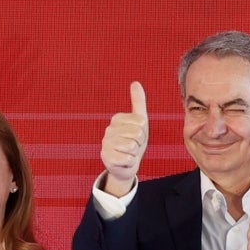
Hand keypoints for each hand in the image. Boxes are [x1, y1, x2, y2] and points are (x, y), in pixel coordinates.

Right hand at [100, 81, 147, 196]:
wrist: (126, 166)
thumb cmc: (134, 142)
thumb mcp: (140, 122)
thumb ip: (138, 102)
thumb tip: (135, 82)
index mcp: (117, 119)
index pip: (141, 122)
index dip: (143, 131)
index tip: (137, 135)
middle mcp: (108, 130)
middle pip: (137, 133)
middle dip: (140, 143)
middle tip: (133, 146)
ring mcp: (106, 144)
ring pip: (132, 146)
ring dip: (135, 153)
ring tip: (129, 153)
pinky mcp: (106, 158)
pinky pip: (128, 158)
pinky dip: (130, 162)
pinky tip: (124, 161)